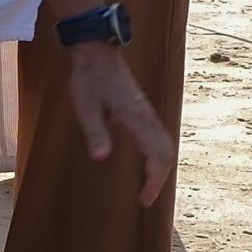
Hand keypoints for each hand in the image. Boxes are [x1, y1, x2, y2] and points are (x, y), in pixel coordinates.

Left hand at [66, 45, 174, 205]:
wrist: (97, 52)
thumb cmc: (89, 78)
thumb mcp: (86, 107)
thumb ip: (95, 132)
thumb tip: (101, 157)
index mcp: (136, 118)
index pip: (155, 156)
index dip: (153, 181)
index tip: (144, 199)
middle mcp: (147, 117)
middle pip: (166, 153)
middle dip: (160, 178)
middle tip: (146, 198)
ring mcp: (146, 112)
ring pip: (165, 144)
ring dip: (161, 167)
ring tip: (149, 185)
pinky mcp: (142, 110)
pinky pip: (158, 136)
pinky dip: (158, 154)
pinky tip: (148, 162)